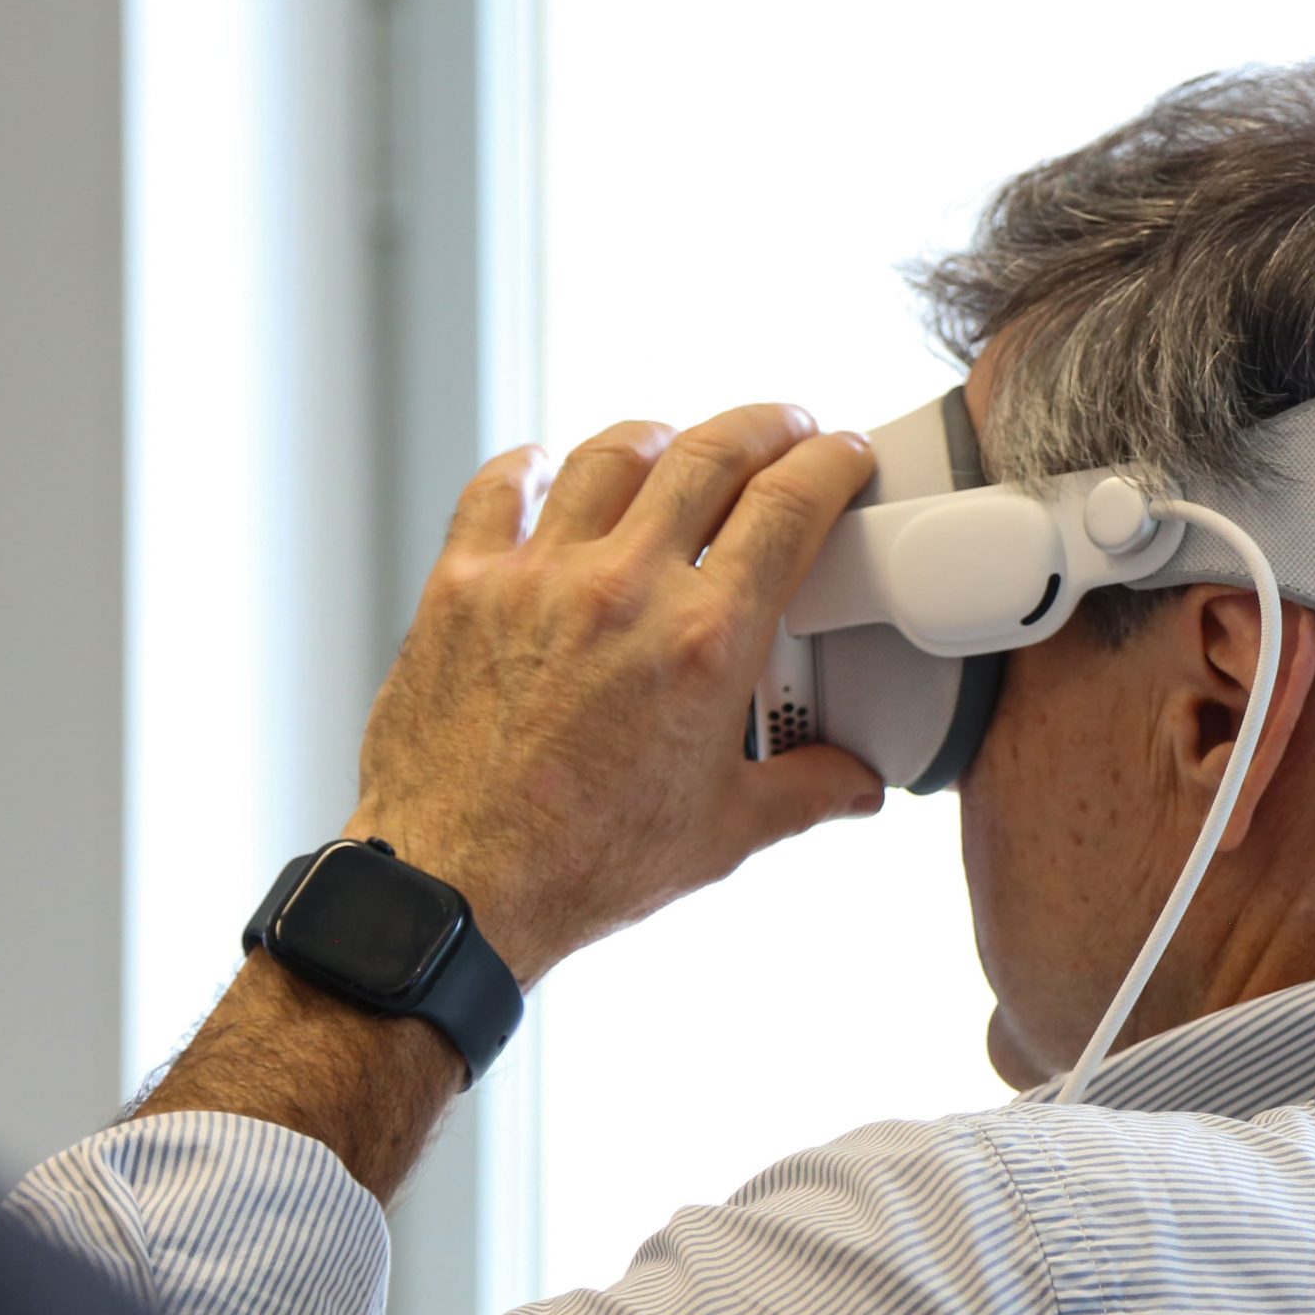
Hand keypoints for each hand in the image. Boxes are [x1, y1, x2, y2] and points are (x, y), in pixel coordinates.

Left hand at [344, 402, 882, 985]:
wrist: (457, 887)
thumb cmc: (583, 864)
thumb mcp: (723, 832)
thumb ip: (805, 792)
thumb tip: (857, 784)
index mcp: (705, 643)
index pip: (789, 506)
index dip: (830, 463)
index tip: (840, 454)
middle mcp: (625, 589)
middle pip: (709, 452)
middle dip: (762, 426)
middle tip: (781, 430)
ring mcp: (538, 577)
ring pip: (610, 454)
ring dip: (659, 438)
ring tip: (676, 445)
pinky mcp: (462, 586)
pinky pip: (501, 488)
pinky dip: (533, 465)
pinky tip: (551, 468)